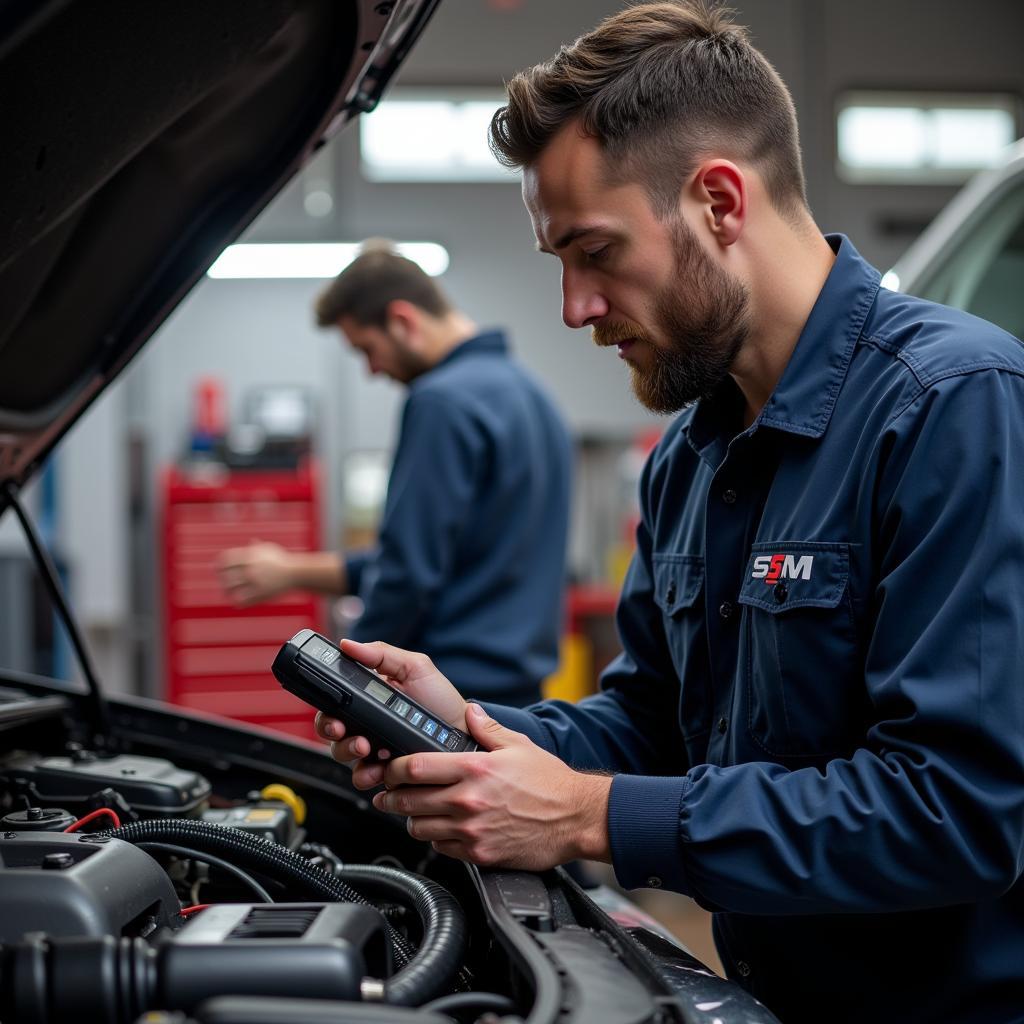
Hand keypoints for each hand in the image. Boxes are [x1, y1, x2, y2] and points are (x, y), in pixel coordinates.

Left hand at [217, 542, 293, 605]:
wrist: (297, 573)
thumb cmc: (282, 560)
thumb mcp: (269, 549)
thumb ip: (256, 547)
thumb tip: (250, 542)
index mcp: (251, 556)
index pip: (226, 559)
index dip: (219, 564)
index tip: (218, 568)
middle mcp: (251, 568)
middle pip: (227, 575)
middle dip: (222, 579)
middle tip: (222, 582)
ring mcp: (256, 582)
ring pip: (233, 589)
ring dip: (227, 591)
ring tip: (227, 593)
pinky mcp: (261, 594)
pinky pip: (243, 600)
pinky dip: (237, 602)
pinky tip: (237, 601)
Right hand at [314, 639, 468, 788]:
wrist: (462, 733)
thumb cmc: (440, 699)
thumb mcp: (415, 668)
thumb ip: (382, 654)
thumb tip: (348, 644)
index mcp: (368, 697)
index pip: (333, 703)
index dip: (327, 709)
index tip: (334, 715)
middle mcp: (365, 722)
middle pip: (330, 729)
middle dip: (332, 732)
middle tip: (346, 731)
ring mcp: (373, 748)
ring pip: (342, 754)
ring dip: (348, 752)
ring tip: (367, 748)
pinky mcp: (383, 769)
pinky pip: (362, 776)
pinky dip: (365, 774)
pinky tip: (380, 768)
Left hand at [369, 702, 612, 869]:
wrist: (575, 818)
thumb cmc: (550, 782)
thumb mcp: (518, 745)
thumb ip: (487, 728)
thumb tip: (470, 712)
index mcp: (474, 768)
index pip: (416, 767)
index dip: (394, 769)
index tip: (390, 769)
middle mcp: (468, 800)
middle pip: (408, 801)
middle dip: (391, 796)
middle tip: (387, 793)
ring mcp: (471, 830)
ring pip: (419, 828)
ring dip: (412, 819)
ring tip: (415, 811)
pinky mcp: (479, 853)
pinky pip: (440, 848)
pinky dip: (435, 838)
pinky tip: (442, 828)